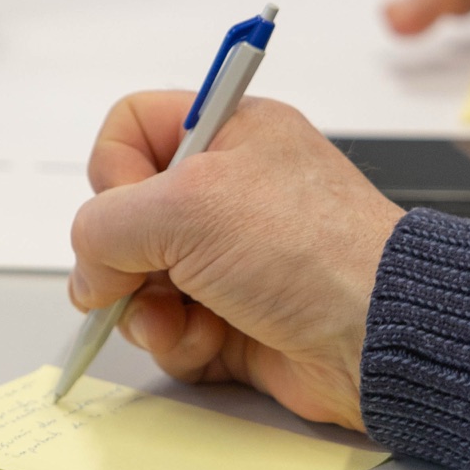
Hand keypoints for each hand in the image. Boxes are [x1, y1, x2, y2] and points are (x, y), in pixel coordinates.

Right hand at [68, 92, 404, 429]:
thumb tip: (87, 270)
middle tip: (136, 277)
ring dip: (146, 309)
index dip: (112, 169)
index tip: (129, 206)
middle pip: (125, 216)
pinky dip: (178, 341)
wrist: (382, 335)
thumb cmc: (313, 249)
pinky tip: (207, 341)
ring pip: (140, 281)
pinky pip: (170, 329)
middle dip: (121, 257)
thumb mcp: (188, 207)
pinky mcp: (235, 319)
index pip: (130, 128)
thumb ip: (106, 225)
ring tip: (179, 320)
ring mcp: (230, 259)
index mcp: (228, 132)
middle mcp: (228, 192)